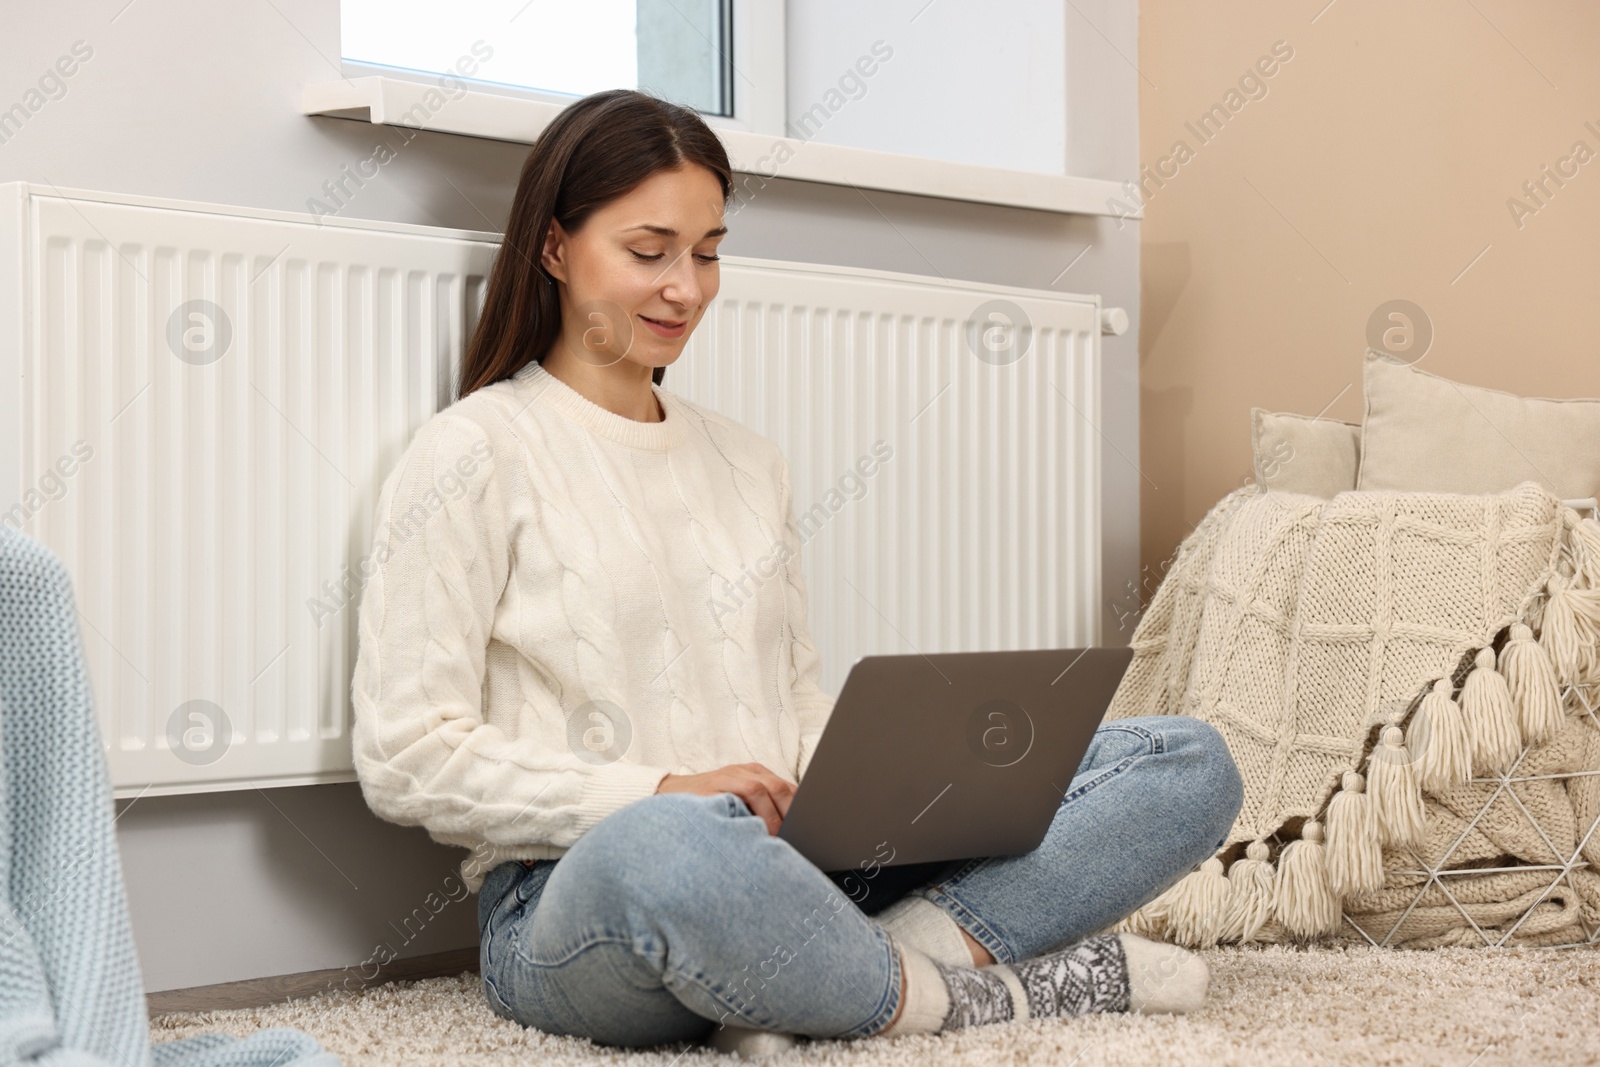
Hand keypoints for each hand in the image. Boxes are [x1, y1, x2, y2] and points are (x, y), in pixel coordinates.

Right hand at [656, 762, 795, 835]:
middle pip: (782, 788)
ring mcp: (730, 775)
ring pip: (766, 789)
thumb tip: (789, 840)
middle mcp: (746, 771)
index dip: (802, 809)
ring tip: (780, 839)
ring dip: (776, 816)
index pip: (789, 789)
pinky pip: (746, 792)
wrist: (667, 798)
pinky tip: (759, 831)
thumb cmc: (706, 810)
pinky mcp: (716, 782)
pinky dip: (757, 812)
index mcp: (756, 776)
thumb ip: (759, 815)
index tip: (811, 831)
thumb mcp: (737, 808)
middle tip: (799, 839)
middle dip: (794, 814)